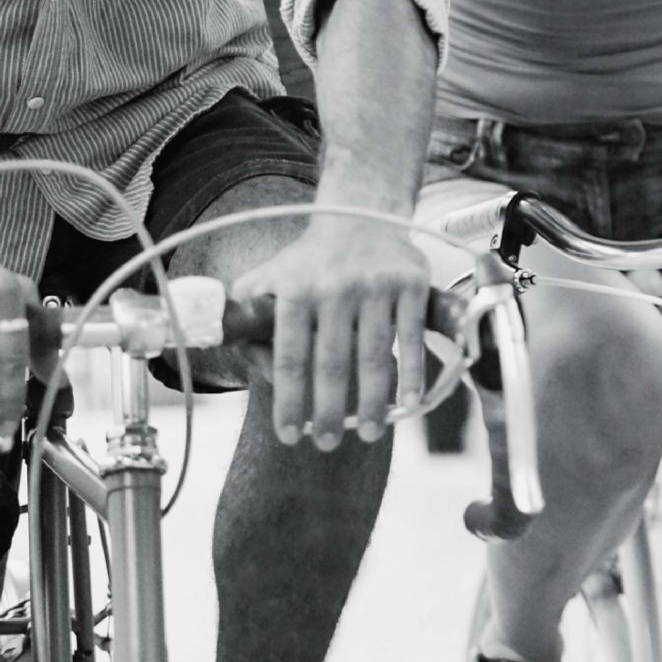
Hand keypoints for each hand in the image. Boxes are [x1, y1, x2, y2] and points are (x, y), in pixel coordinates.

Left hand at [231, 216, 430, 449]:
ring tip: (370, 433)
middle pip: (333, 363)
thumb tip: (251, 364)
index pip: (290, 357)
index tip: (290, 435)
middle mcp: (335, 287)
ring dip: (374, 401)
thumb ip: (248, 319)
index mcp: (295, 290)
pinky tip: (409, 403)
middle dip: (331, 411)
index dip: (290, 401)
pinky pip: (412, 337)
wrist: (361, 218)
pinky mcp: (411, 284)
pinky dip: (413, 373)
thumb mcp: (268, 279)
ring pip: (375, 355)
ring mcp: (376, 285)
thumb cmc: (310, 261)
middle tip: (328, 444)